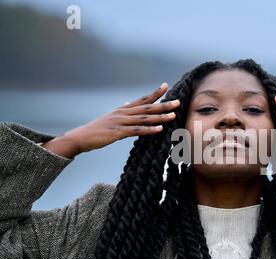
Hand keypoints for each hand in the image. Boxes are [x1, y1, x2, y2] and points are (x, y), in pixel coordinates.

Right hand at [47, 83, 179, 156]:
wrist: (80, 138)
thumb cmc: (97, 130)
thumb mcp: (111, 118)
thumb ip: (122, 112)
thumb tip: (128, 102)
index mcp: (123, 109)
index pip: (142, 99)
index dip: (155, 93)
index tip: (166, 85)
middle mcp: (123, 113)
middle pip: (147, 107)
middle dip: (164, 104)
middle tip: (178, 101)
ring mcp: (120, 122)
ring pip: (144, 118)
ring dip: (160, 116)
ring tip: (173, 115)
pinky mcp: (117, 132)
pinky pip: (136, 130)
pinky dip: (149, 129)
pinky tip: (159, 129)